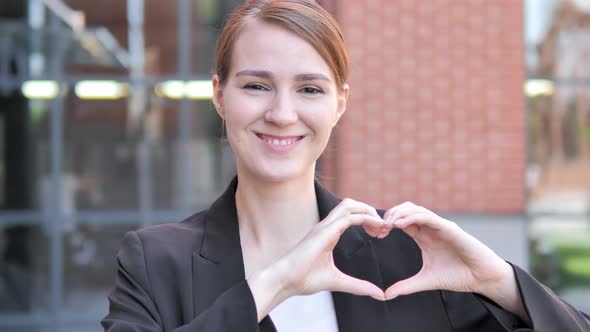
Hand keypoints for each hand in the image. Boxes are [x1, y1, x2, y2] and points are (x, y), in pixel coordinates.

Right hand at [248, 198, 386, 320]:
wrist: (285, 280)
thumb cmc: (304, 279)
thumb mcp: (338, 281)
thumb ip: (358, 286)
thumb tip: (379, 294)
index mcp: (328, 233)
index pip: (350, 215)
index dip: (368, 219)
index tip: (381, 233)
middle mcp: (326, 226)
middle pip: (351, 204)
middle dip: (370, 211)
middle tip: (384, 228)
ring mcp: (324, 226)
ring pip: (349, 205)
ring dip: (368, 211)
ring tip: (381, 225)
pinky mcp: (324, 231)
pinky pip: (348, 217)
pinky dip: (365, 218)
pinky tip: (376, 227)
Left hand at [381, 202, 527, 320]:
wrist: (482, 278)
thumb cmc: (458, 276)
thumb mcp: (426, 281)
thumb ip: (406, 286)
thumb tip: (386, 295)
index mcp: (423, 236)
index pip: (402, 221)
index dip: (387, 224)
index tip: (376, 233)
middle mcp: (430, 228)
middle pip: (405, 210)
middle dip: (390, 215)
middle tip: (379, 227)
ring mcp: (439, 226)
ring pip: (415, 209)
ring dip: (399, 213)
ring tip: (387, 224)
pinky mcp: (449, 228)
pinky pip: (428, 217)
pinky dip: (413, 217)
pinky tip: (400, 224)